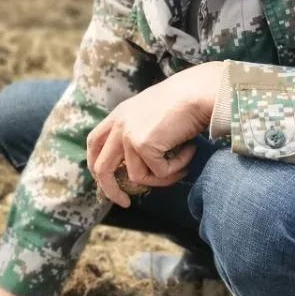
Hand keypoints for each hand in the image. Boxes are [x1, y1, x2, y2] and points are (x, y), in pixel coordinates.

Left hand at [86, 61, 225, 207]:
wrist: (200, 91)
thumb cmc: (186, 101)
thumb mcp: (153, 115)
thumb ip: (141, 133)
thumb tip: (140, 168)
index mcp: (119, 115)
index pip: (94, 144)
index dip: (96, 165)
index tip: (106, 182)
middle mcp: (119, 124)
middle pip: (101, 168)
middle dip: (111, 190)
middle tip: (125, 204)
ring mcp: (128, 135)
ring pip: (138, 177)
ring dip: (164, 177)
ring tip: (184, 162)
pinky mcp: (143, 144)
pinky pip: (160, 173)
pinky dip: (178, 167)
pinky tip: (190, 150)